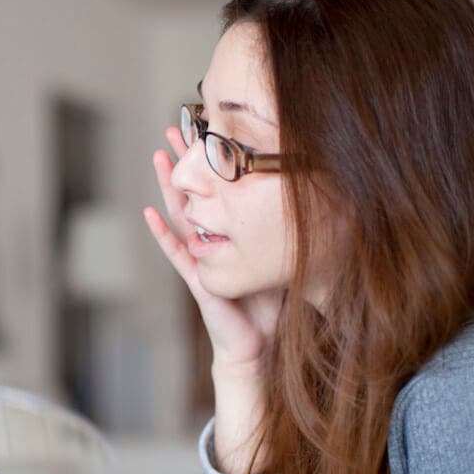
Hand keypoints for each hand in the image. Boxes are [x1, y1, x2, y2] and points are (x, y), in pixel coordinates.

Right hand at [146, 126, 283, 372]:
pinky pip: (177, 253)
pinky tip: (150, 214)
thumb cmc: (269, 306)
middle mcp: (212, 241)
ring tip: (158, 157)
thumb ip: (289, 234)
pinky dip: (163, 234)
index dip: (211, 163)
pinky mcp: (198, 279)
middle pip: (195, 193)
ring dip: (168, 187)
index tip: (207, 130)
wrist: (258, 345)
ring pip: (180, 215)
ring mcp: (201, 258)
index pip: (219, 191)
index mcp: (231, 235)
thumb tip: (323, 200)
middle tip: (174, 128)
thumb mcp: (283, 259)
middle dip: (184, 162)